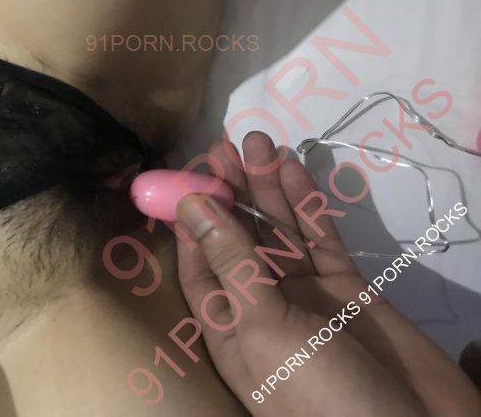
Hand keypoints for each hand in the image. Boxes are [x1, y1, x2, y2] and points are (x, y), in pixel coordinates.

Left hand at [175, 132, 480, 416]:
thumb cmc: (318, 391)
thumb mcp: (264, 326)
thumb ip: (234, 262)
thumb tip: (192, 205)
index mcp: (229, 325)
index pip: (199, 262)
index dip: (191, 219)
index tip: (186, 176)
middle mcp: (262, 304)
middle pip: (239, 238)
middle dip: (230, 193)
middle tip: (222, 146)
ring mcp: (306, 293)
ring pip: (280, 231)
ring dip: (267, 188)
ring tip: (256, 142)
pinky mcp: (347, 285)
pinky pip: (321, 237)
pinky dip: (307, 205)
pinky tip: (293, 169)